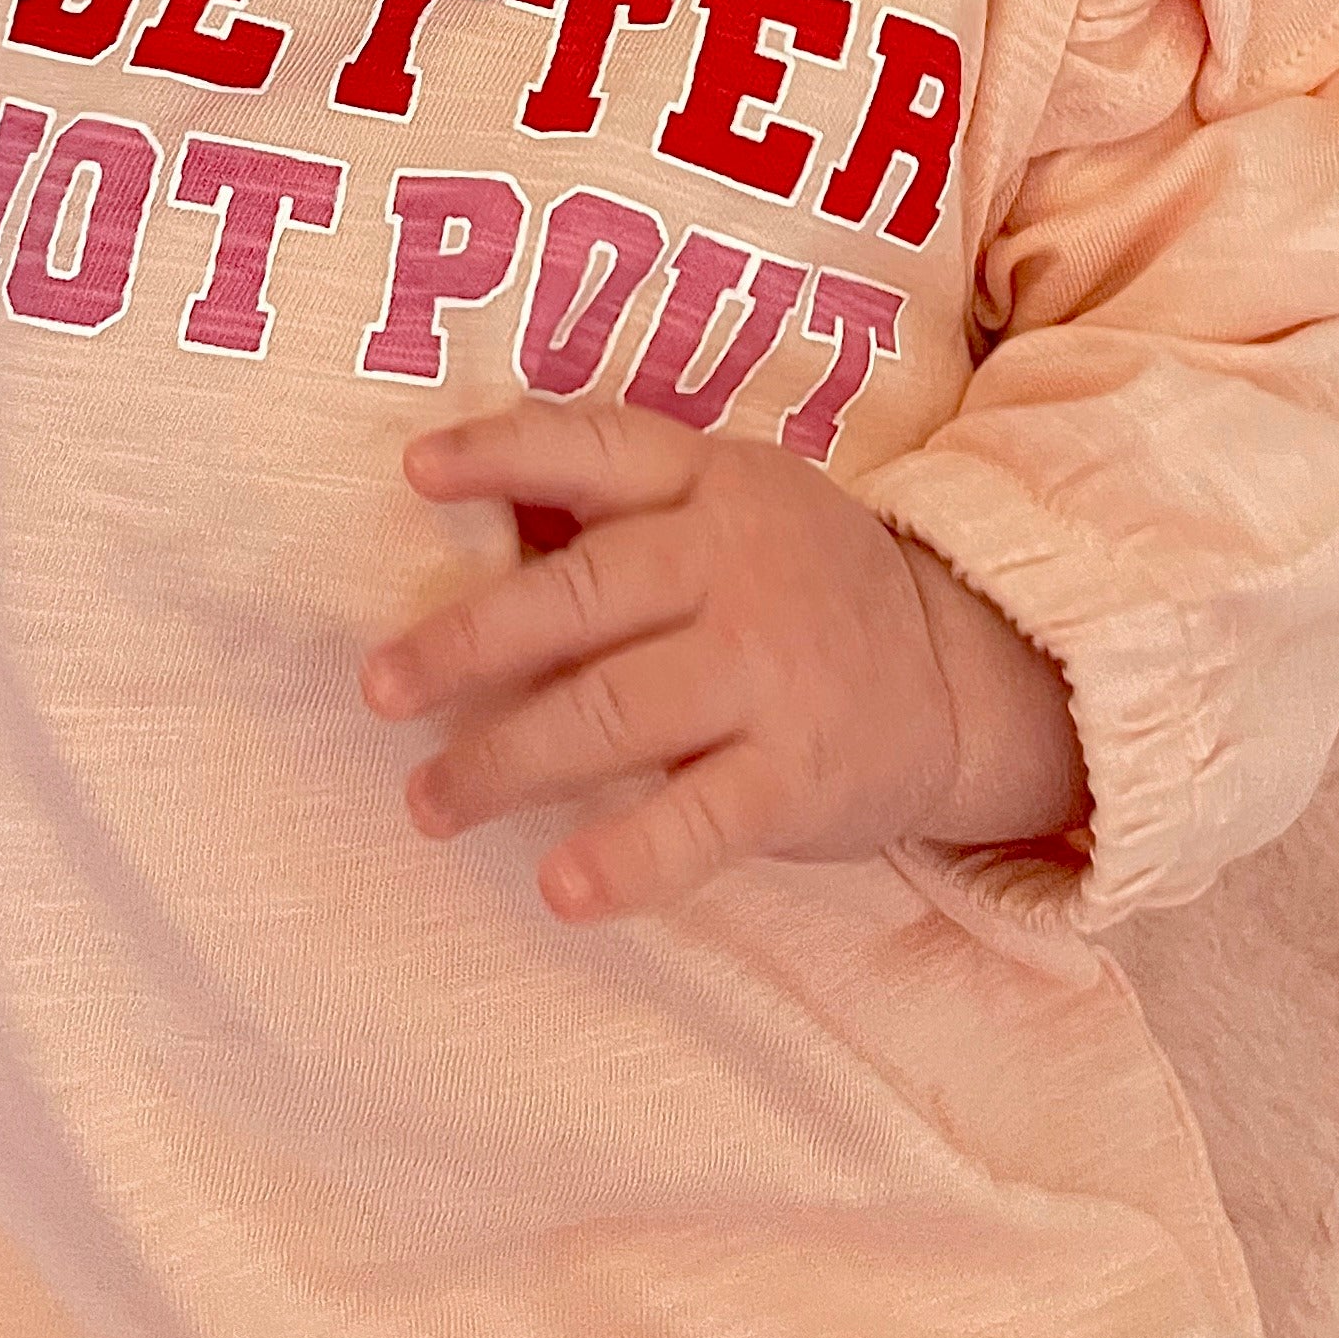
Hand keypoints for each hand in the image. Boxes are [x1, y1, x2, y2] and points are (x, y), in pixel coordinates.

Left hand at [357, 400, 1048, 923]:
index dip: (504, 454)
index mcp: (711, 484)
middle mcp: (738, 565)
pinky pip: (697, 821)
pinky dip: (625, 857)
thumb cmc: (795, 586)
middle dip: (467, 642)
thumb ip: (619, 513)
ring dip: (505, 760)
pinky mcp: (797, 774)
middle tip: (379, 687)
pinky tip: (561, 888)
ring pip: (614, 711)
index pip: (596, 449)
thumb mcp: (730, 507)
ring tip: (429, 803)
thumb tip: (462, 528)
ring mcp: (771, 671)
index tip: (415, 471)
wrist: (958, 677)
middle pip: (582, 596)